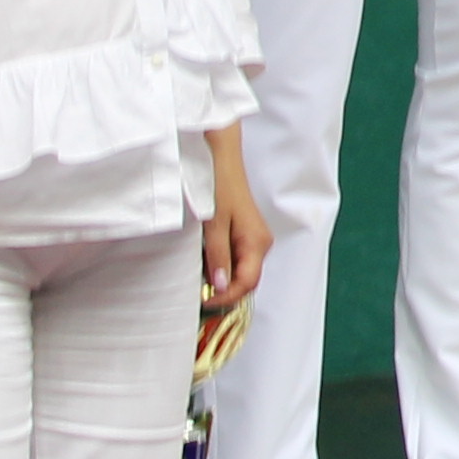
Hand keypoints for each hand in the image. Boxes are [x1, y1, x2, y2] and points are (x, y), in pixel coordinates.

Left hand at [201, 127, 271, 309]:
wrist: (219, 155)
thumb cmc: (218, 184)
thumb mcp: (213, 224)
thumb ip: (218, 256)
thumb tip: (221, 286)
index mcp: (257, 242)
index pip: (247, 283)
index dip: (227, 297)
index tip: (204, 302)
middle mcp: (260, 242)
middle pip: (246, 280)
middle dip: (224, 291)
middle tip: (198, 294)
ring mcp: (253, 237)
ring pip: (240, 270)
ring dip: (221, 278)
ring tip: (198, 278)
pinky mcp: (243, 232)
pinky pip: (235, 258)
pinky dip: (220, 265)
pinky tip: (205, 261)